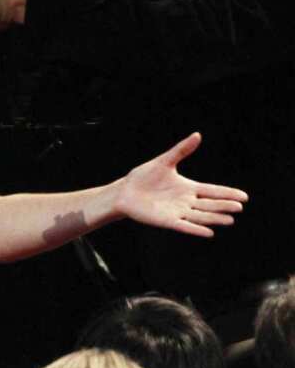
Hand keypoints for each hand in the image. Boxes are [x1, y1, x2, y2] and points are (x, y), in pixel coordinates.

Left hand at [115, 133, 247, 236]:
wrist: (124, 192)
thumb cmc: (143, 177)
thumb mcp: (164, 162)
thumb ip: (181, 150)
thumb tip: (198, 135)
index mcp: (188, 188)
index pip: (212, 191)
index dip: (227, 193)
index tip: (244, 196)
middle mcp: (186, 201)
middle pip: (210, 204)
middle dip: (224, 205)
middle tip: (240, 207)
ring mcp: (178, 212)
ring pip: (200, 216)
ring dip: (214, 218)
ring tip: (230, 219)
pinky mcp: (167, 221)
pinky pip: (184, 226)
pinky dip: (196, 229)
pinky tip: (209, 232)